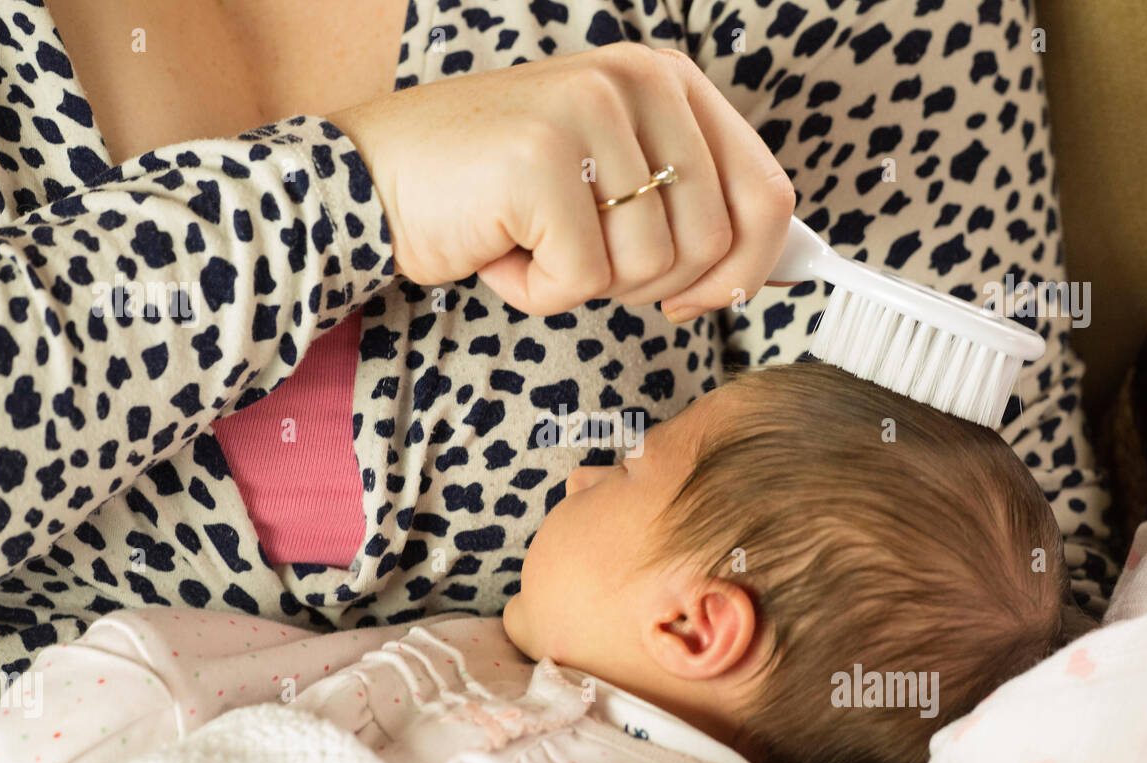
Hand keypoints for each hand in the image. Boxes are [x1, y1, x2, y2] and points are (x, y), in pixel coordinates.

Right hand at [331, 43, 795, 320]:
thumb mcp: (611, 182)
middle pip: (714, 244)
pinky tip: (500, 249)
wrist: (375, 177)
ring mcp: (588, 113)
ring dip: (587, 285)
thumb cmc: (496, 191)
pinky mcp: (541, 160)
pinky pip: (581, 281)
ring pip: (650, 269)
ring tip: (534, 241)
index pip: (767, 194)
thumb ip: (689, 206)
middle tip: (584, 261)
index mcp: (669, 80)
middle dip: (651, 285)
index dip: (744, 270)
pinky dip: (538, 293)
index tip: (697, 297)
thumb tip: (771, 269)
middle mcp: (638, 81)